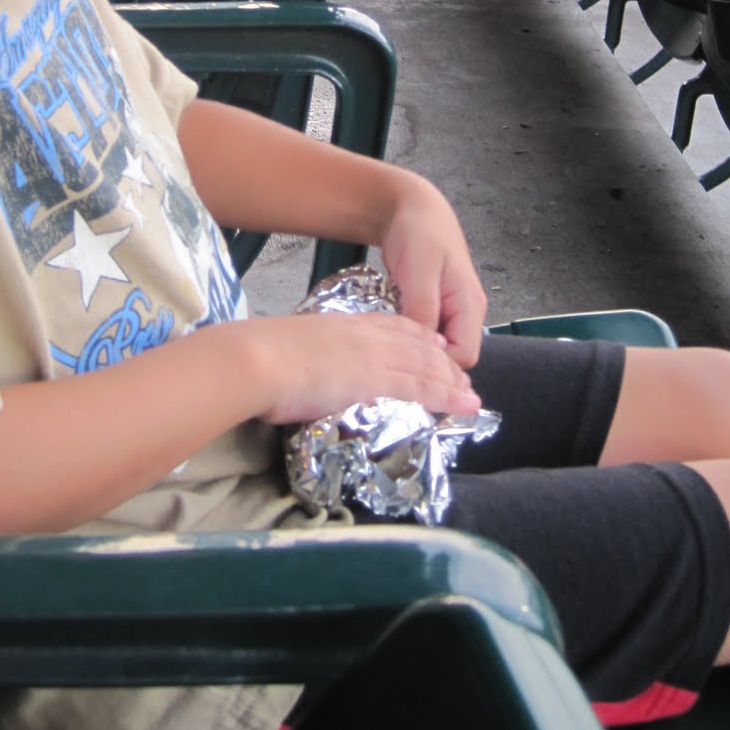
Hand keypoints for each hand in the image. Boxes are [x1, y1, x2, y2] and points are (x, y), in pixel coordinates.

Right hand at [249, 312, 480, 425]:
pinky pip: (421, 388)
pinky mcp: (376, 380)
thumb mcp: (291, 347)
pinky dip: (446, 396)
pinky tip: (463, 404)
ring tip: (472, 397)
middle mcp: (366, 336)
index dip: (417, 336)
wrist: (257, 357)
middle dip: (442, 362)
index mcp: (346, 325)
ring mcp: (374, 357)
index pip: (392, 327)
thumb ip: (307, 357)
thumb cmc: (260, 355)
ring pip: (425, 367)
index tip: (434, 342)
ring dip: (452, 382)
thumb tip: (301, 372)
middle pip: (416, 346)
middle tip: (462, 377)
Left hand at [377, 175, 487, 366]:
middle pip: (452, 356)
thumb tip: (426, 350)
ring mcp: (448, 309)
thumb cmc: (418, 231)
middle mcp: (464, 311)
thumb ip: (424, 311)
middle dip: (425, 362)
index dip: (439, 367)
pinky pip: (424, 333)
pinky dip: (408, 337)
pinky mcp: (431, 306)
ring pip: (436, 346)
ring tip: (387, 350)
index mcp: (470, 304)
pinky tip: (388, 336)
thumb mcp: (419, 271)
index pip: (464, 356)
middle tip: (391, 361)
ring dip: (414, 350)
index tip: (406, 365)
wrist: (406, 205)